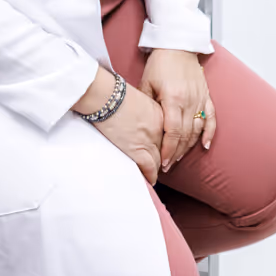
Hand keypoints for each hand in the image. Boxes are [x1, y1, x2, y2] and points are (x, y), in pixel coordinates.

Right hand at [75, 65, 164, 182]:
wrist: (107, 97)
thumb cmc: (117, 96)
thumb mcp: (140, 100)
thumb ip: (147, 113)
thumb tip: (142, 122)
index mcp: (161, 114)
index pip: (169, 136)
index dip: (166, 145)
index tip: (164, 151)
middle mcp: (160, 129)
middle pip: (166, 149)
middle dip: (163, 157)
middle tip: (161, 165)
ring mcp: (150, 140)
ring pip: (159, 160)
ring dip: (156, 168)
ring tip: (153, 173)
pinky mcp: (138, 150)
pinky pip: (149, 167)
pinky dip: (151, 176)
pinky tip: (150, 180)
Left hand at [139, 48, 214, 171]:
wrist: (178, 45)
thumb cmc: (160, 63)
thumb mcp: (146, 83)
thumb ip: (146, 105)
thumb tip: (143, 127)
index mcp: (173, 99)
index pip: (172, 132)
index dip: (168, 150)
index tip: (163, 162)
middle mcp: (189, 101)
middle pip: (185, 135)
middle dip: (176, 152)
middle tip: (167, 165)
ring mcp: (200, 99)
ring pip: (197, 129)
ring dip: (188, 146)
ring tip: (178, 157)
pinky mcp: (206, 95)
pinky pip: (211, 117)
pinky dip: (209, 133)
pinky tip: (205, 145)